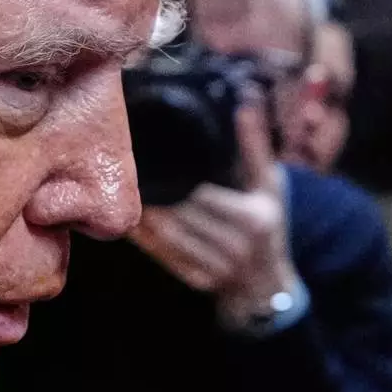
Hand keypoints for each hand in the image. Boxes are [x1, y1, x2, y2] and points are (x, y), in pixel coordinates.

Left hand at [129, 94, 300, 330]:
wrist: (267, 287)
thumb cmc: (268, 227)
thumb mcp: (270, 187)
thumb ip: (255, 148)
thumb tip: (246, 104)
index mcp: (252, 217)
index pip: (201, 194)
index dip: (174, 180)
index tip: (150, 161)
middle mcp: (235, 245)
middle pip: (181, 215)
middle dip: (153, 196)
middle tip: (127, 174)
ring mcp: (217, 267)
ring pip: (168, 237)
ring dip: (143, 217)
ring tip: (121, 196)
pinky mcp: (199, 281)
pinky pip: (165, 257)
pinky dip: (145, 240)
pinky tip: (131, 224)